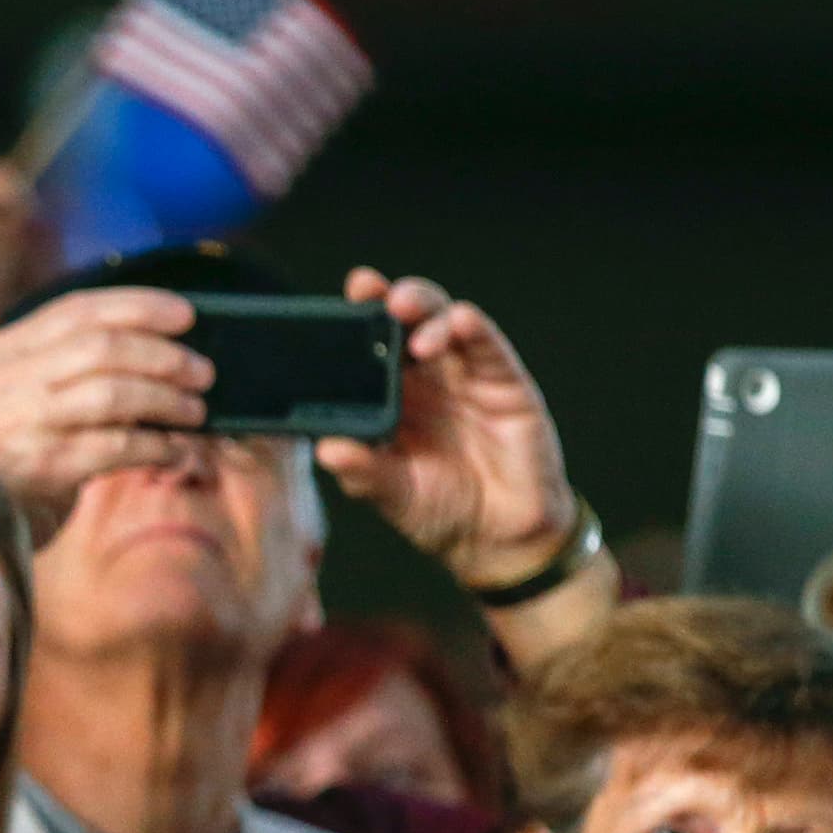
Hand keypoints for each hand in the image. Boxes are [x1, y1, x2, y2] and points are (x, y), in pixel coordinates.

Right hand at [0, 286, 208, 529]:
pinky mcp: (45, 468)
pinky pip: (116, 447)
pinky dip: (156, 446)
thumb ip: (69, 359)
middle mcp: (11, 380)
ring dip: (165, 399)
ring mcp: (25, 424)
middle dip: (162, 356)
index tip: (186, 315)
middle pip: (102, 348)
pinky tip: (176, 450)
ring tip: (195, 410)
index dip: (139, 306)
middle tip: (201, 371)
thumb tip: (158, 340)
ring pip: (112, 394)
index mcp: (7, 349)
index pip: (80, 310)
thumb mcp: (24, 388)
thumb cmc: (12, 443)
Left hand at [311, 271, 580, 590]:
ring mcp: (467, 376)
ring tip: (404, 312)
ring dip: (425, 309)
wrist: (498, 539)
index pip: (373, 347)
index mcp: (393, 397)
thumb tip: (326, 450)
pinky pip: (489, 346)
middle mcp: (428, 379)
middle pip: (408, 321)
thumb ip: (364, 471)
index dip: (358, 319)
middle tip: (370, 293)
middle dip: (389, 299)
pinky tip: (460, 321)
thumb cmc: (441, 512)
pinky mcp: (505, 383)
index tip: (344, 299)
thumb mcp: (393, 495)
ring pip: (445, 322)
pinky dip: (474, 328)